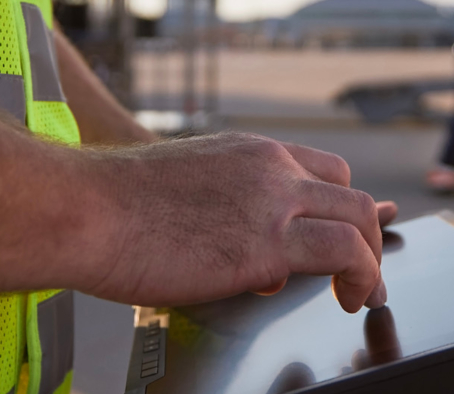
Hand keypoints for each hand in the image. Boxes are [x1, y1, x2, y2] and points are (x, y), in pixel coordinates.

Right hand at [77, 133, 388, 311]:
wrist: (82, 209)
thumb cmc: (109, 207)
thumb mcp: (184, 191)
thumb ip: (226, 212)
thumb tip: (251, 256)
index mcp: (248, 152)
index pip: (322, 168)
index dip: (340, 205)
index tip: (345, 234)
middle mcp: (269, 168)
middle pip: (350, 193)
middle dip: (366, 235)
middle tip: (362, 270)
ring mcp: (272, 201)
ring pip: (359, 220)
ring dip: (371, 261)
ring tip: (364, 292)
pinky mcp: (267, 242)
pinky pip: (344, 253)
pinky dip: (361, 277)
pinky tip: (349, 300)